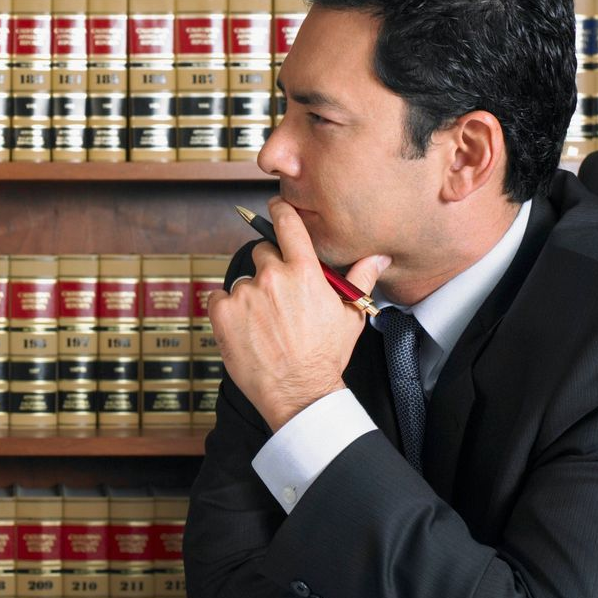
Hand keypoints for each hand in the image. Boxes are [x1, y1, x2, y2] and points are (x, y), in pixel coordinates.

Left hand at [208, 199, 389, 431]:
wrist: (298, 390)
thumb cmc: (325, 356)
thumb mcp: (350, 315)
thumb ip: (359, 279)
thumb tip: (378, 257)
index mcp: (305, 272)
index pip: (288, 225)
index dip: (280, 211)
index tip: (275, 206)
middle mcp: (273, 277)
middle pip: (262, 253)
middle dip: (269, 270)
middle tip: (278, 299)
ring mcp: (245, 293)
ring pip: (243, 281)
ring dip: (250, 295)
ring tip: (264, 324)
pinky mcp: (223, 312)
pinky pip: (219, 298)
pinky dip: (227, 310)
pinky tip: (244, 329)